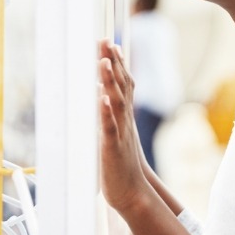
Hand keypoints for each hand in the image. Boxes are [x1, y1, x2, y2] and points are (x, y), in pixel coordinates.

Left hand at [98, 39, 149, 215]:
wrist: (133, 193)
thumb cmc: (122, 164)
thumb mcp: (116, 134)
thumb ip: (111, 116)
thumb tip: (102, 95)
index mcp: (124, 117)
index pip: (124, 85)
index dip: (118, 64)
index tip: (110, 43)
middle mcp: (124, 121)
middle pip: (121, 87)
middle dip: (113, 63)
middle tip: (106, 41)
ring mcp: (120, 133)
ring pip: (116, 103)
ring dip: (111, 82)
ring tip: (104, 62)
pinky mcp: (112, 148)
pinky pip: (110, 128)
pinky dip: (106, 113)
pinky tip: (102, 99)